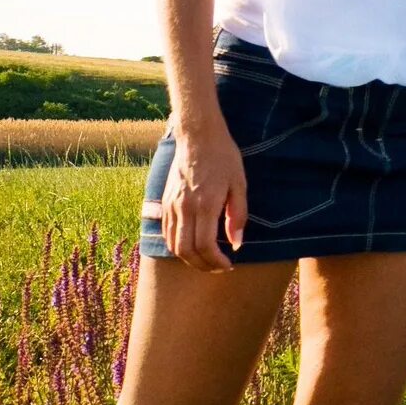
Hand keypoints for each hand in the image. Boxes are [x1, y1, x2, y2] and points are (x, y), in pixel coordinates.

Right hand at [162, 118, 247, 271]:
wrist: (198, 137)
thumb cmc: (223, 157)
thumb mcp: (239, 183)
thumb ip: (238, 215)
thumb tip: (236, 244)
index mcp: (205, 204)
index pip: (205, 246)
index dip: (216, 261)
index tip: (228, 265)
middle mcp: (184, 208)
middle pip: (186, 251)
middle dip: (203, 265)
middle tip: (218, 267)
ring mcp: (172, 206)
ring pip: (173, 245)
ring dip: (189, 259)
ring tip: (206, 261)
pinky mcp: (165, 202)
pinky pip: (167, 233)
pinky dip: (177, 246)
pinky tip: (190, 246)